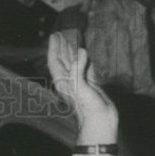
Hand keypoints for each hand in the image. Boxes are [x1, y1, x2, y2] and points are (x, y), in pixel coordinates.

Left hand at [47, 30, 117, 144]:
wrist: (100, 122)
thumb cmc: (88, 109)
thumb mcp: (80, 88)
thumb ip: (78, 70)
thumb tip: (81, 51)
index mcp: (64, 82)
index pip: (56, 61)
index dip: (54, 48)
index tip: (54, 35)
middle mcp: (70, 81)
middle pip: (63, 60)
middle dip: (61, 46)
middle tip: (60, 33)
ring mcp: (80, 82)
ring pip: (74, 62)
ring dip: (73, 50)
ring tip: (72, 38)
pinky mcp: (90, 84)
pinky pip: (86, 67)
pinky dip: (85, 58)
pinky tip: (85, 53)